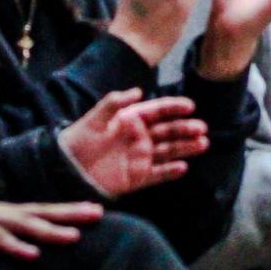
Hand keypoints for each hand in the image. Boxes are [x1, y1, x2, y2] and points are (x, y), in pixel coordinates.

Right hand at [0, 198, 101, 259]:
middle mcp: (10, 212)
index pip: (50, 210)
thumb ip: (19, 233)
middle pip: (46, 212)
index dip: (73, 210)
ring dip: (51, 231)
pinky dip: (16, 247)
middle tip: (97, 214)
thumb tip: (42, 245)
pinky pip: (0, 241)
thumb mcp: (0, 228)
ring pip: (27, 226)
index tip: (99, 211)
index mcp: (16, 212)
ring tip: (74, 236)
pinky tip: (32, 255)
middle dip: (72, 213)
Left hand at [60, 89, 208, 198]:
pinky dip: (170, 171)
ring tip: (202, 144)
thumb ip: (115, 103)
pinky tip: (183, 167)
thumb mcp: (95, 118)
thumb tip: (139, 91)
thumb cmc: (80, 140)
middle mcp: (140, 137)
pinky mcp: (138, 178)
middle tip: (201, 128)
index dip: (174, 108)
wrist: (68, 170)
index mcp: (131, 119)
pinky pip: (158, 173)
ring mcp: (141, 158)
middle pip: (168, 131)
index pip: (158, 111)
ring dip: (185, 147)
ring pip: (168, 151)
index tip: (190, 106)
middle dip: (185, 129)